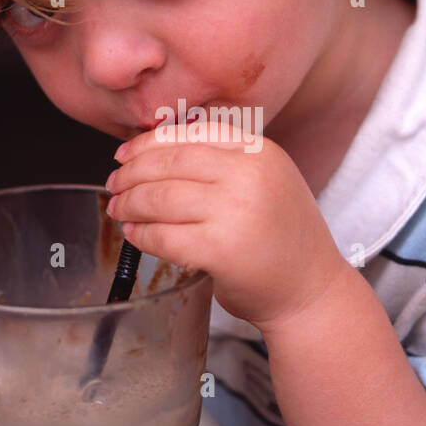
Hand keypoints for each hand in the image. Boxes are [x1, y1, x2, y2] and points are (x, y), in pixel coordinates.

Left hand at [104, 121, 347, 333]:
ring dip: (130, 204)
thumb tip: (155, 153)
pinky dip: (141, 236)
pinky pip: (163, 237)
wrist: (310, 291)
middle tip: (114, 184)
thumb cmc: (282, 241)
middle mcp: (249, 175)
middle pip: (169, 162)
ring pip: (160, 198)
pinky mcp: (220, 250)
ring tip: (118, 210)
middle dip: (131, 173)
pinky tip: (135, 235)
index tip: (126, 153)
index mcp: (260, 152)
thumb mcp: (266, 183)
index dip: (149, 142)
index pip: (191, 133)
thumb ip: (223, 163)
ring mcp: (235, 211)